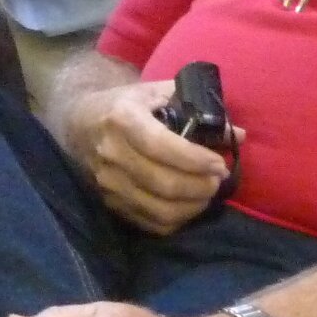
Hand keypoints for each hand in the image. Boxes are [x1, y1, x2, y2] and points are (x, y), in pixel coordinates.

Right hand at [59, 78, 235, 233]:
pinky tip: (188, 206)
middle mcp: (111, 153)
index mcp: (123, 119)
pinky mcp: (109, 202)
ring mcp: (107, 182)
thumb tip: (238, 134)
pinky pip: (149, 223)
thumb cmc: (125, 105)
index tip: (220, 164)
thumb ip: (197, 109)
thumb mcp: (156, 94)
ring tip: (207, 194)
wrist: (79, 123)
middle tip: (218, 180)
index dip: (196, 159)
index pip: (162, 146)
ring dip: (193, 206)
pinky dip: (176, 220)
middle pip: (164, 183)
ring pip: (159, 209)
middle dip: (201, 186)